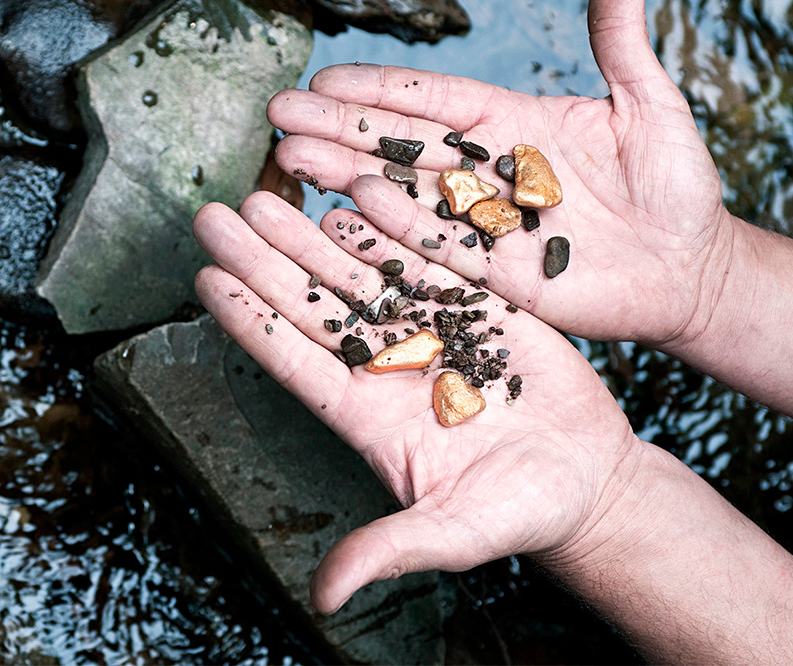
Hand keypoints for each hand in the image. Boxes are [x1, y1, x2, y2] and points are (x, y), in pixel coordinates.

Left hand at [193, 190, 644, 612]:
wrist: (587, 479)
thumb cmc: (517, 513)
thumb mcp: (450, 534)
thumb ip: (387, 550)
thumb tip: (325, 597)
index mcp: (367, 415)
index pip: (293, 359)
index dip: (249, 319)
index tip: (205, 278)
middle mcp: (387, 365)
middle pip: (312, 304)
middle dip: (263, 258)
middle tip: (216, 214)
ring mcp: (430, 330)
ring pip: (358, 271)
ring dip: (310, 233)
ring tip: (267, 194)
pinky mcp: (478, 306)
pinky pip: (427, 257)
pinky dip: (392, 226)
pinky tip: (352, 195)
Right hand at [267, 0, 733, 347]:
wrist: (691, 269)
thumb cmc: (676, 186)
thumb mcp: (652, 107)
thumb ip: (621, 46)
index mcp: (512, 123)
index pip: (432, 99)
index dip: (380, 88)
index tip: (324, 76)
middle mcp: (485, 171)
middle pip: (400, 143)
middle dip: (339, 128)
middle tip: (279, 115)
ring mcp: (485, 224)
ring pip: (404, 194)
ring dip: (346, 176)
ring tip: (291, 159)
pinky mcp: (494, 275)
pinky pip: (438, 248)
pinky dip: (395, 229)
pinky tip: (349, 208)